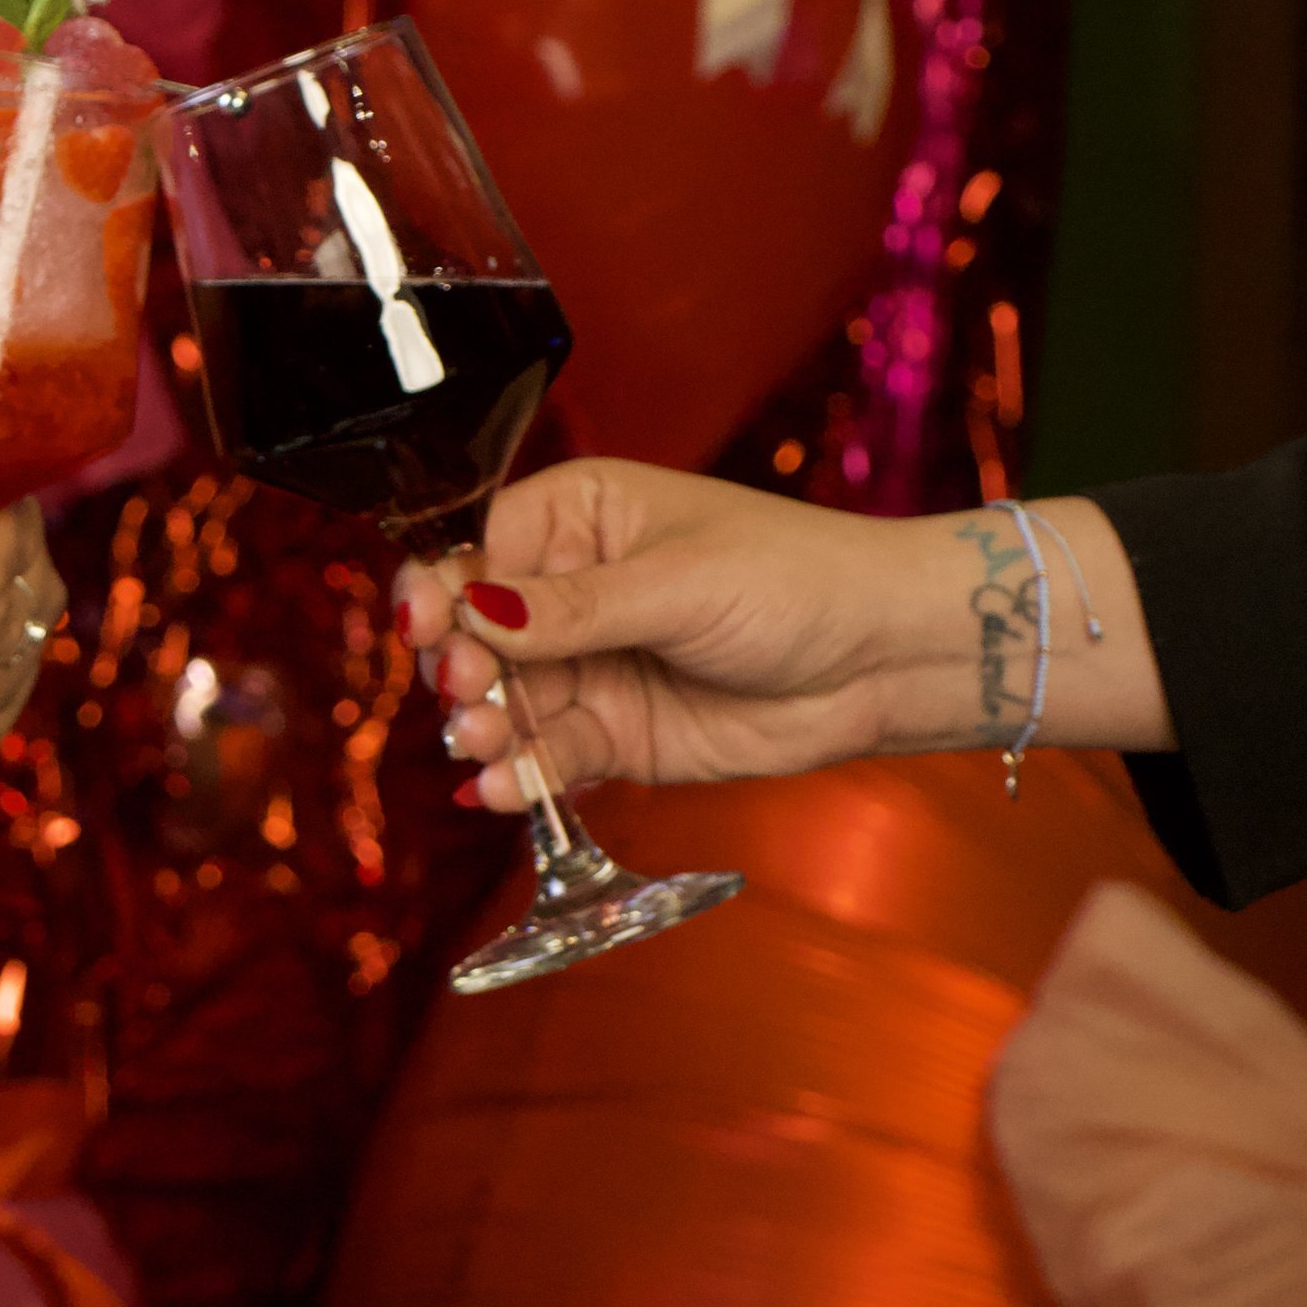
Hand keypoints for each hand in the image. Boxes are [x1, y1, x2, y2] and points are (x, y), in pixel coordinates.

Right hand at [395, 461, 1167, 812]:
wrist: (882, 658)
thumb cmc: (797, 580)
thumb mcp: (678, 583)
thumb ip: (574, 608)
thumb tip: (476, 609)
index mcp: (579, 517)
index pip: (480, 551)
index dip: (443, 591)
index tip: (425, 629)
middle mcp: (571, 590)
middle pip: (478, 634)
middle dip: (462, 669)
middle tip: (469, 695)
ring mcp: (589, 666)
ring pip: (505, 702)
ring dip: (485, 728)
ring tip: (482, 747)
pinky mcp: (614, 734)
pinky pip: (548, 755)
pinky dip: (521, 774)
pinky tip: (505, 789)